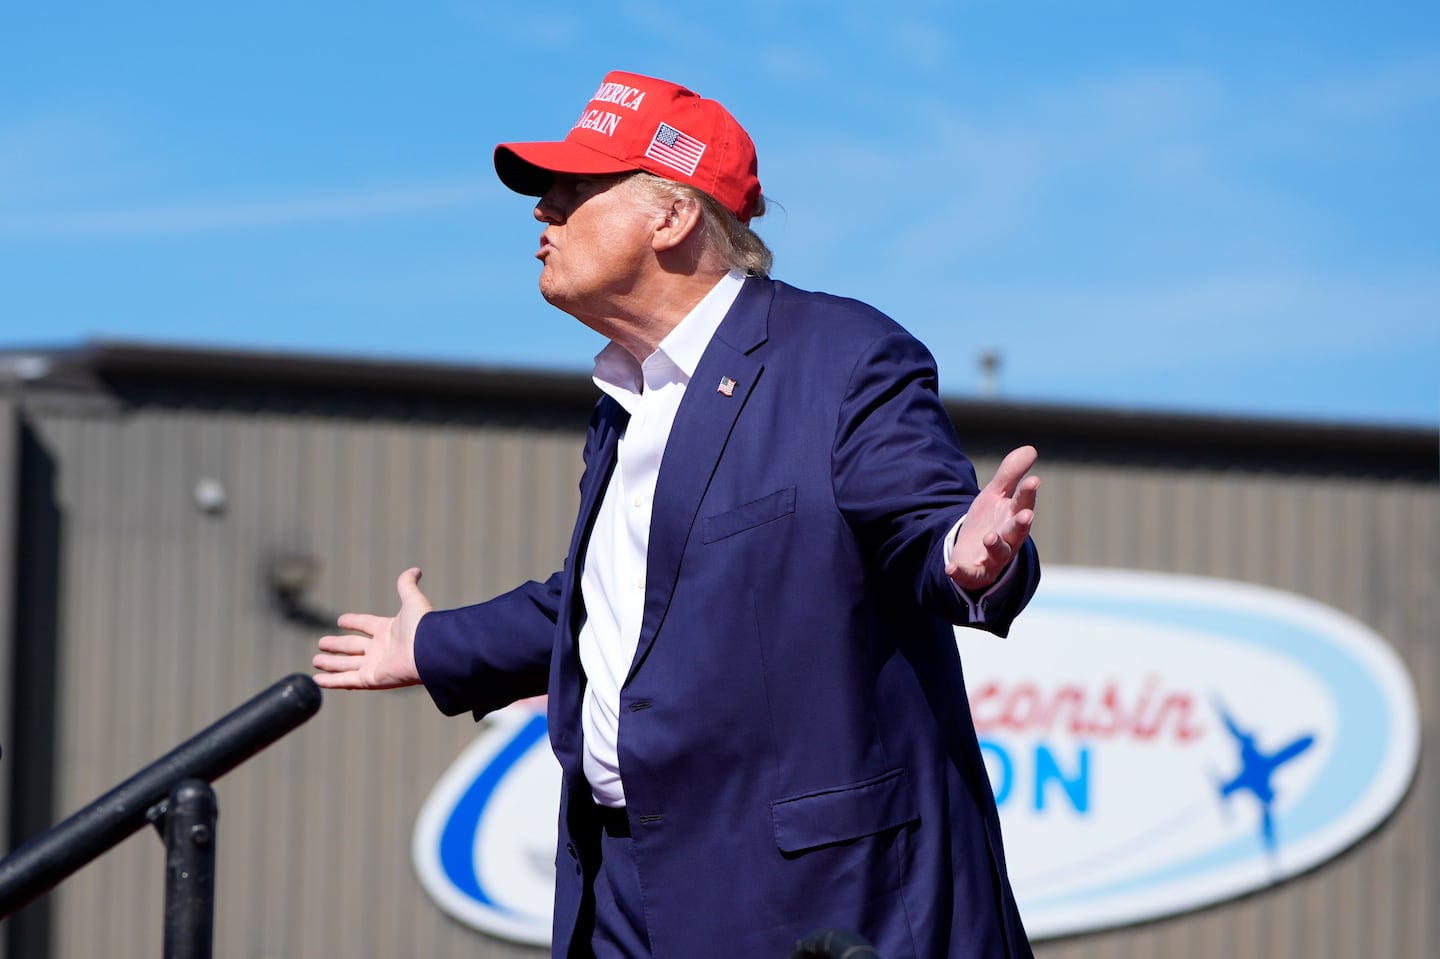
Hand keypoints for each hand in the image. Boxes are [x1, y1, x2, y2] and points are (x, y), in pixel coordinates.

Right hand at [313, 567, 432, 689]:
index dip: (354, 621)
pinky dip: (331, 681)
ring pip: (347, 665)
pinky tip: (317, 680)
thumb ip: (407, 585)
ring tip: (316, 660)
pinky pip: (346, 681)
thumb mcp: (412, 600)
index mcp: (389, 630)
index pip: (366, 624)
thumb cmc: (422, 627)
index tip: (340, 620)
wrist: (429, 652)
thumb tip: (415, 570)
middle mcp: (381, 649)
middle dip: (337, 646)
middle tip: (321, 643)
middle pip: (353, 647)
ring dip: (331, 664)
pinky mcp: (371, 680)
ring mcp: (375, 665)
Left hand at [946, 445, 1038, 591]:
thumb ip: (1011, 474)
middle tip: (1026, 515)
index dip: (1028, 494)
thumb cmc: (990, 521)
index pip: (1023, 504)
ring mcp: (993, 557)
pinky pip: (970, 575)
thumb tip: (1031, 449)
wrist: (974, 552)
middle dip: (1021, 524)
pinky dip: (961, 573)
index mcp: (1013, 517)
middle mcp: (1008, 538)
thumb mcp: (995, 495)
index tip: (1033, 480)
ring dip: (996, 545)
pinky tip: (951, 568)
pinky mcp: (976, 572)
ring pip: (999, 553)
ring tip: (989, 537)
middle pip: (1016, 531)